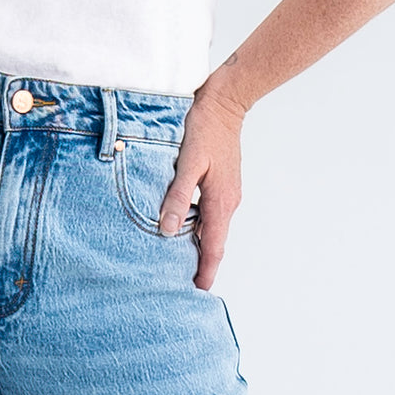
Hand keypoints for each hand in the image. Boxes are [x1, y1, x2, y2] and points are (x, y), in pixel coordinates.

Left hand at [158, 86, 246, 290]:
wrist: (225, 101)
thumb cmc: (204, 128)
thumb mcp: (187, 162)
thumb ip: (177, 196)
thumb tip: (168, 229)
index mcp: (220, 202)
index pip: (213, 248)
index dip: (205, 272)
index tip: (197, 293)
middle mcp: (227, 201)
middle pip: (213, 241)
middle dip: (199, 263)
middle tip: (180, 282)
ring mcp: (226, 191)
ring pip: (210, 226)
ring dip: (197, 243)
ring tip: (175, 258)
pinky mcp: (221, 181)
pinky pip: (209, 210)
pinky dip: (197, 224)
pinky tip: (180, 222)